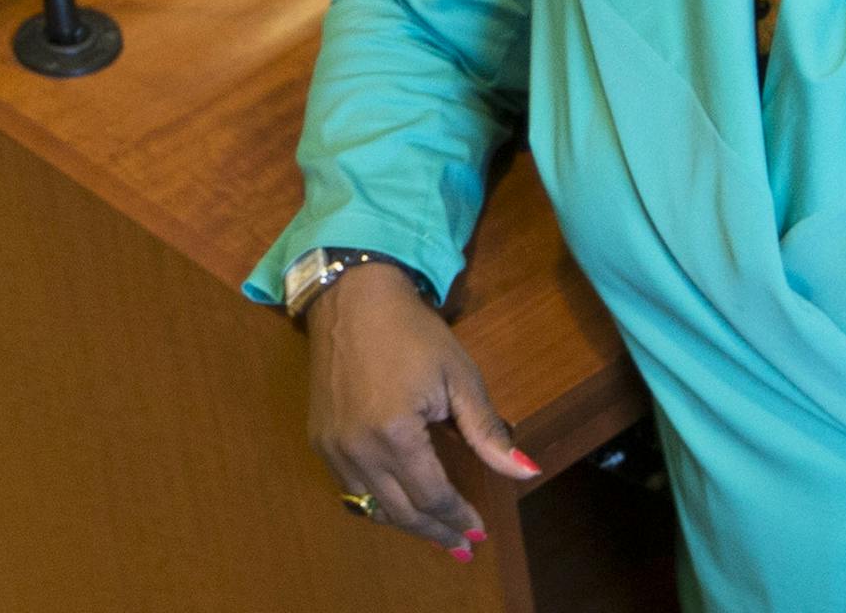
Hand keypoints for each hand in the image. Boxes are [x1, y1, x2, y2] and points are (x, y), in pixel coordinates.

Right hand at [305, 261, 541, 555]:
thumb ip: (488, 432)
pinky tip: (400, 505)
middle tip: (462, 547)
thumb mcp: (460, 377)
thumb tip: (525, 472)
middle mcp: (357, 450)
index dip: (458, 517)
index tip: (480, 533)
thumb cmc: (414, 333)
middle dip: (434, 532)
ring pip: (371, 507)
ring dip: (406, 524)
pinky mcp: (319, 440)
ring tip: (437, 534)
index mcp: (395, 434)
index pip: (431, 495)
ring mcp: (332, 448)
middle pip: (400, 511)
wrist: (354, 299)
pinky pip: (350, 489)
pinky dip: (378, 504)